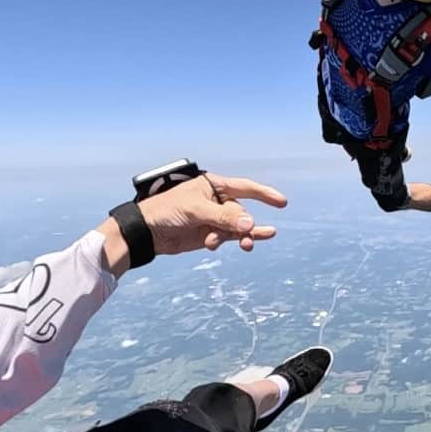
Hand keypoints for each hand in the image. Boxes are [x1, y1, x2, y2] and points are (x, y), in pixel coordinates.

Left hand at [98, 173, 286, 276]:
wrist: (147, 232)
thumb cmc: (167, 211)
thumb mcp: (196, 211)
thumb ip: (224, 218)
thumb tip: (250, 224)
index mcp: (214, 186)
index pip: (245, 188)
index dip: (264, 194)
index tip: (282, 203)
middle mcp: (217, 200)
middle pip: (240, 212)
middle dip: (238, 225)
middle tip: (233, 237)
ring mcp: (215, 218)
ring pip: (237, 226)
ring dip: (240, 236)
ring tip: (244, 245)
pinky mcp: (211, 234)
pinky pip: (231, 236)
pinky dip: (241, 239)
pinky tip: (254, 242)